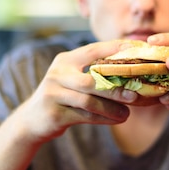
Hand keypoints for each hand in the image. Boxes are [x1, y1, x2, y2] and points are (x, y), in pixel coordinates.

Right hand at [16, 40, 138, 142]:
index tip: (136, 49)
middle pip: (92, 81)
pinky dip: (103, 119)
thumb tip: (129, 74)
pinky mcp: (54, 114)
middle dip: (116, 89)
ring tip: (127, 114)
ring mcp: (53, 94)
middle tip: (135, 95)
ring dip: (111, 109)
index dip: (114, 49)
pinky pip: (84, 116)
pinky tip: (116, 120)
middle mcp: (57, 74)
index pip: (92, 50)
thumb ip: (93, 74)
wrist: (31, 120)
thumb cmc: (62, 97)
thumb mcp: (71, 79)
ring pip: (89, 101)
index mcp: (65, 61)